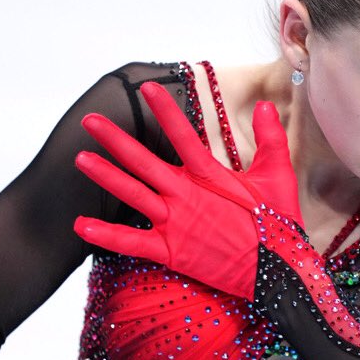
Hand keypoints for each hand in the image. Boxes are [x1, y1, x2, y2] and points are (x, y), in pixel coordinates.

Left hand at [74, 81, 301, 299]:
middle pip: (144, 162)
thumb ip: (270, 139)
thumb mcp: (278, 176)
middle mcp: (187, 196)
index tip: (146, 88)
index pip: (183, 135)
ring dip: (106, 175)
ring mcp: (176, 224)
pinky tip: (81, 225)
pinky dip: (106, 235)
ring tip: (81, 158)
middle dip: (116, 140)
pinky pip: (132, 243)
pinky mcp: (171, 251)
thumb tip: (266, 106)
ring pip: (133, 194)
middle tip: (91, 121)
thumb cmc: (278, 225)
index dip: (164, 111)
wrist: (276, 271)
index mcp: (211, 176)